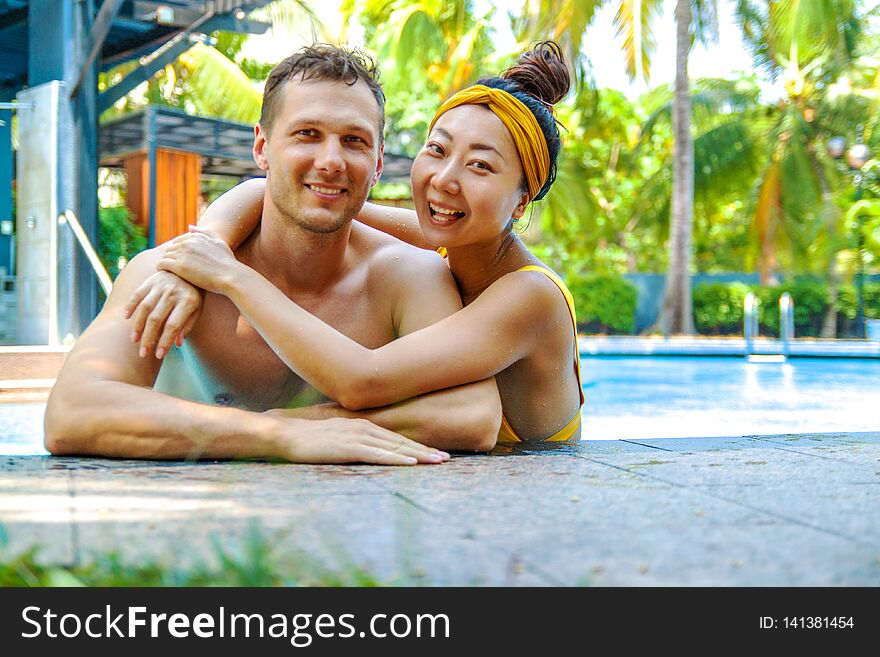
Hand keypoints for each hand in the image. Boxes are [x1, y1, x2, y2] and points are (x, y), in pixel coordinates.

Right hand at [125, 270, 202, 358]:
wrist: (188, 267)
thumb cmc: (194, 293)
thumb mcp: (198, 308)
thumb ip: (187, 325)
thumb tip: (177, 344)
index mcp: (187, 301)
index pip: (173, 326)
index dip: (165, 341)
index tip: (159, 356)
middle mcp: (173, 293)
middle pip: (156, 319)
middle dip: (148, 338)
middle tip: (143, 353)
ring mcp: (160, 286)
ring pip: (144, 308)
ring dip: (137, 326)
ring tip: (134, 340)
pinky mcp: (150, 280)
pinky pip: (137, 294)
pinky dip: (130, 306)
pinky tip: (126, 318)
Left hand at [157, 226, 240, 293]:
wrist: (231, 276)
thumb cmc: (228, 263)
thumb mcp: (219, 243)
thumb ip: (205, 233)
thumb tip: (189, 227)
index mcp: (196, 236)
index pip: (179, 241)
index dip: (178, 252)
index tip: (180, 261)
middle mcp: (188, 242)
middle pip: (170, 248)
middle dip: (171, 257)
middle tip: (173, 268)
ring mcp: (183, 254)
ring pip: (165, 256)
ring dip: (166, 263)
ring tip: (169, 272)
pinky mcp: (179, 266)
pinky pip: (162, 264)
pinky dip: (161, 268)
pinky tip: (165, 274)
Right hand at [272, 415, 450, 464]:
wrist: (285, 434)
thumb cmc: (307, 438)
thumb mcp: (334, 435)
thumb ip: (351, 440)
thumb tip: (363, 449)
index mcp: (362, 425)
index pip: (395, 437)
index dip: (416, 445)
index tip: (434, 453)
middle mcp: (364, 428)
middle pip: (401, 441)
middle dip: (425, 450)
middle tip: (446, 459)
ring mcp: (357, 437)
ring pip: (395, 447)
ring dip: (418, 455)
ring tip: (437, 462)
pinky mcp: (348, 448)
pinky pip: (378, 455)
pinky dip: (397, 458)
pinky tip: (411, 463)